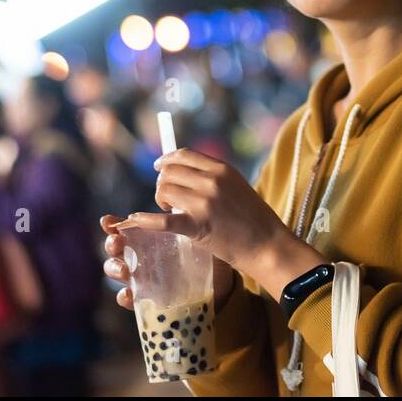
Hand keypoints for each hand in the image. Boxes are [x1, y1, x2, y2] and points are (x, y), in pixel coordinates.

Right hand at [100, 213, 235, 311]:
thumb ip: (183, 217)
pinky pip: (129, 299)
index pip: (124, 228)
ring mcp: (142, 276)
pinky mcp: (150, 297)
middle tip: (117, 242)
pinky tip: (129, 294)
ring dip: (115, 269)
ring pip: (117, 271)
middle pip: (115, 248)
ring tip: (125, 270)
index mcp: (147, 237)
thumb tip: (176, 199)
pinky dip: (125, 297)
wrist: (220, 278)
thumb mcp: (195, 229)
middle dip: (111, 244)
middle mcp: (140, 255)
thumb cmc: (203, 250)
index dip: (111, 224)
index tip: (108, 221)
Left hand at [102, 148, 327, 300]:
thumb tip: (184, 174)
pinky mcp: (198, 226)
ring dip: (161, 201)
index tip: (158, 167)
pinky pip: (163, 220)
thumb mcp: (237, 187)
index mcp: (222, 169)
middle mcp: (212, 181)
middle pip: (170, 172)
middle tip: (167, 199)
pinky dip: (145, 220)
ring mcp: (204, 203)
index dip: (166, 160)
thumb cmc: (254, 219)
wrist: (268, 245)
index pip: (183, 155)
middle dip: (162, 184)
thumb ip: (213, 178)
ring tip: (170, 211)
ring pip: (165, 191)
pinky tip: (134, 220)